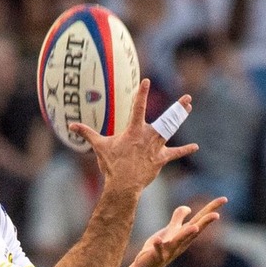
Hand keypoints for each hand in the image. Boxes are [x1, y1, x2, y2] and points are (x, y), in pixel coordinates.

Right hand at [71, 83, 195, 196]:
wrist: (123, 185)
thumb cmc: (112, 165)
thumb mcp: (99, 147)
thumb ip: (86, 133)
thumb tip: (70, 126)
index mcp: (134, 130)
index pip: (138, 107)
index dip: (142, 93)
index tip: (146, 81)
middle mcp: (148, 136)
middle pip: (166, 118)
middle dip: (177, 107)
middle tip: (187, 98)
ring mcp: (156, 147)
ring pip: (171, 129)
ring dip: (180, 118)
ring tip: (188, 107)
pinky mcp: (160, 159)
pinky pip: (174, 153)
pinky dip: (184, 150)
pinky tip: (195, 147)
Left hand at [135, 197, 224, 266]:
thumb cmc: (160, 249)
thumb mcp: (170, 231)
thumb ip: (178, 218)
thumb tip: (188, 208)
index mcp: (185, 235)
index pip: (200, 219)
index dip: (211, 209)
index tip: (224, 199)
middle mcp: (181, 242)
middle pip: (195, 229)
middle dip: (205, 222)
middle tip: (217, 215)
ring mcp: (169, 250)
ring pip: (179, 241)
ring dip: (187, 234)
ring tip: (195, 227)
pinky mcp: (157, 256)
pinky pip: (158, 251)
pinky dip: (158, 245)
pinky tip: (157, 239)